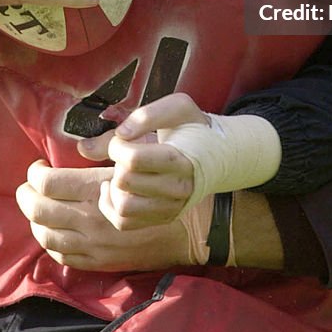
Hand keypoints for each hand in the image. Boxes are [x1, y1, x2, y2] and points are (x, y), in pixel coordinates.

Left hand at [15, 159, 188, 270]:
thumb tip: (80, 148)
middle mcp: (92, 219)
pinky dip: (50, 242)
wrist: (191, 223)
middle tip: (30, 184)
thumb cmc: (167, 181)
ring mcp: (95, 244)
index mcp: (100, 188)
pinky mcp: (101, 261)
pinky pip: (63, 256)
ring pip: (46, 236)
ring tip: (37, 204)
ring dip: (34, 218)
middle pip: (39, 210)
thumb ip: (109, 144)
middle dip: (27, 194)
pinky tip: (53, 228)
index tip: (39, 165)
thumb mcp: (144, 148)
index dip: (36, 172)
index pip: (49, 183)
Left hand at [78, 93, 207, 230]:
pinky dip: (111, 206)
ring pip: (123, 207)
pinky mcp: (163, 218)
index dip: (117, 145)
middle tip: (126, 153)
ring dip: (114, 187)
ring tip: (123, 172)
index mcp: (181, 159)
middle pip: (125, 182)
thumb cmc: (196, 129)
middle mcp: (178, 189)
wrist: (220, 156)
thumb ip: (144, 116)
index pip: (134, 160)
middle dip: (117, 163)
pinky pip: (124, 223)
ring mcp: (171, 208)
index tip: (123, 138)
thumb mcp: (178, 108)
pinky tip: (116, 189)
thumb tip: (115, 135)